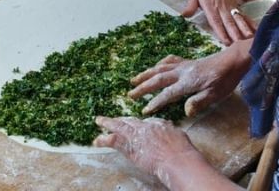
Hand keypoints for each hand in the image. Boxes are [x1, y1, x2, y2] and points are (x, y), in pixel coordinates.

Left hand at [94, 116, 210, 186]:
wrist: (176, 158)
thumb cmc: (181, 150)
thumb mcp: (178, 134)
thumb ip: (170, 130)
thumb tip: (169, 128)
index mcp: (157, 124)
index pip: (144, 122)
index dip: (137, 124)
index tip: (134, 124)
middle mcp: (144, 127)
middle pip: (129, 121)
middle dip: (120, 120)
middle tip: (112, 119)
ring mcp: (135, 136)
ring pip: (118, 127)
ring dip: (107, 123)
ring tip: (99, 121)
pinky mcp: (129, 147)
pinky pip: (113, 141)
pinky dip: (104, 140)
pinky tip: (97, 140)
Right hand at [129, 45, 251, 116]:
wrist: (234, 60)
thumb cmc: (226, 79)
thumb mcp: (215, 94)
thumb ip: (199, 102)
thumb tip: (184, 111)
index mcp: (188, 82)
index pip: (167, 94)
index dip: (155, 103)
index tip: (144, 110)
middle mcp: (182, 72)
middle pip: (158, 79)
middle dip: (143, 87)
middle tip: (130, 94)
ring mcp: (184, 65)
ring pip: (160, 68)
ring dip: (146, 74)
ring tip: (134, 79)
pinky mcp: (188, 62)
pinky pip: (170, 61)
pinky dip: (160, 63)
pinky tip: (157, 66)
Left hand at [182, 0, 251, 44]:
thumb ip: (190, 6)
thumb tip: (183, 16)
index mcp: (211, 7)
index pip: (216, 21)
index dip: (221, 32)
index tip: (226, 41)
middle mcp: (222, 9)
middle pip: (229, 23)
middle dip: (234, 34)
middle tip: (239, 44)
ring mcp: (230, 8)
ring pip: (237, 20)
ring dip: (243, 29)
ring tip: (249, 38)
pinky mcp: (236, 6)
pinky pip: (243, 16)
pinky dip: (249, 22)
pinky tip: (255, 29)